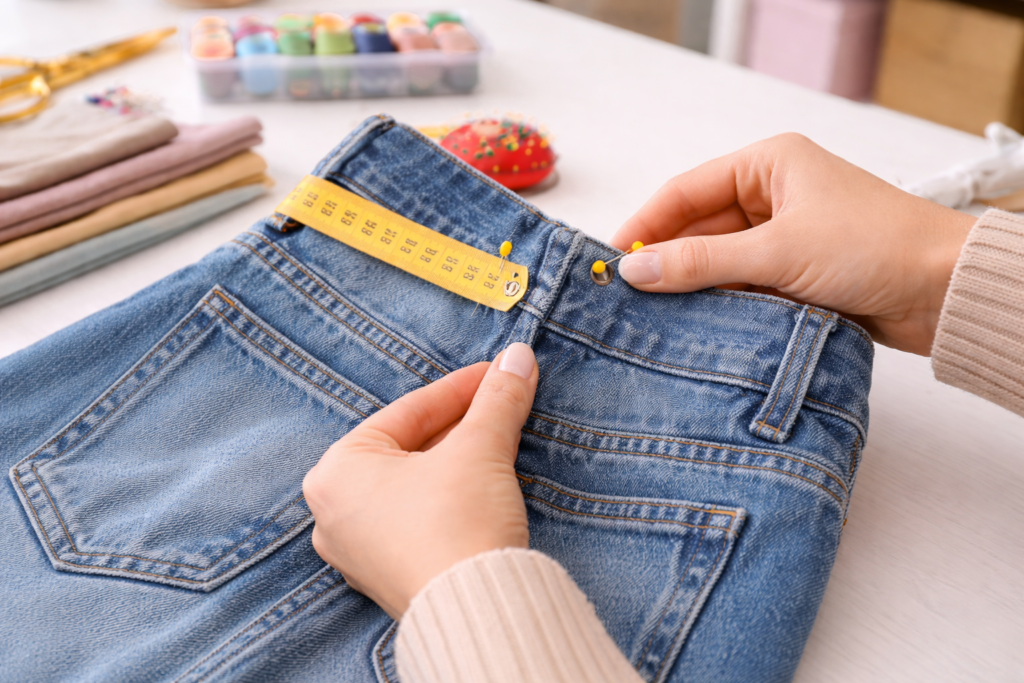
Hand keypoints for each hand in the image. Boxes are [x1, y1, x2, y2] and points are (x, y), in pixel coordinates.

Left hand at [302, 343, 537, 618]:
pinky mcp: (388, 576)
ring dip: (457, 459)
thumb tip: (519, 358)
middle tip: (502, 402)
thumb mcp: (481, 448)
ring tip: (498, 438)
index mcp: (337, 470)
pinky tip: (482, 485)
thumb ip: (498, 399)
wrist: (476, 609)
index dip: (462, 387)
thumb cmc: (458, 524)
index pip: (409, 411)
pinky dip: (448, 496)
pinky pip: (416, 518)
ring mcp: (358, 549)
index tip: (498, 373)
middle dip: (461, 423)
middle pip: (409, 447)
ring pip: (414, 484)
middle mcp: (334, 511)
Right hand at [611, 133, 976, 355]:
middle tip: (627, 297)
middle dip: (666, 261)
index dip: (645, 225)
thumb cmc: (875, 246)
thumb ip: (701, 263)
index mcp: (768, 164)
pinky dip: (721, 303)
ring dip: (693, 287)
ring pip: (718, 262)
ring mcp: (783, 235)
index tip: (612, 260)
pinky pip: (742, 285)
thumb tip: (636, 271)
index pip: (685, 192)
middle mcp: (772, 195)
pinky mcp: (795, 273)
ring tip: (655, 316)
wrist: (944, 291)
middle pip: (698, 229)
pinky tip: (696, 325)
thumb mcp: (777, 251)